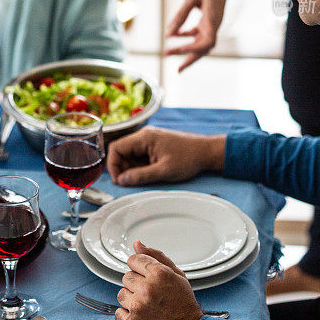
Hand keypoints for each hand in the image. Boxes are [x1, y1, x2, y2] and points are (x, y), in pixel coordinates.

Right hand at [107, 126, 225, 185]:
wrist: (206, 152)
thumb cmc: (188, 158)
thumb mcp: (164, 171)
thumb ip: (140, 176)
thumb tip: (121, 180)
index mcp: (144, 137)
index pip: (116, 148)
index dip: (113, 165)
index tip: (119, 180)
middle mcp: (144, 136)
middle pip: (121, 152)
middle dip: (122, 168)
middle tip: (130, 183)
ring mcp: (149, 140)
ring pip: (130, 155)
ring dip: (131, 169)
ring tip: (143, 178)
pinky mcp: (154, 146)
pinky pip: (139, 156)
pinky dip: (140, 167)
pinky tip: (149, 174)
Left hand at [116, 240, 203, 319]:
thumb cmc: (184, 305)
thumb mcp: (177, 275)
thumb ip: (156, 256)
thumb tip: (136, 243)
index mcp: (159, 274)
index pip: (134, 260)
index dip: (141, 268)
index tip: (147, 277)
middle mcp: (147, 289)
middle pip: (126, 277)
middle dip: (137, 284)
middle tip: (151, 295)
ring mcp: (138, 308)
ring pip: (121, 294)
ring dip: (131, 300)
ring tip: (147, 307)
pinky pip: (118, 313)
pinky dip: (128, 316)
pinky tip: (142, 318)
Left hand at [166, 0, 235, 70]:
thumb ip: (180, 15)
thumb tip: (169, 34)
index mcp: (213, 20)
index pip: (205, 43)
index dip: (191, 50)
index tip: (175, 50)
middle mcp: (214, 25)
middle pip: (204, 49)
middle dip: (190, 59)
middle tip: (177, 71)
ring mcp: (212, 23)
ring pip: (201, 44)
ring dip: (188, 50)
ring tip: (171, 54)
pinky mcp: (209, 20)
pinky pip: (198, 33)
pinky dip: (187, 36)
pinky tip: (175, 35)